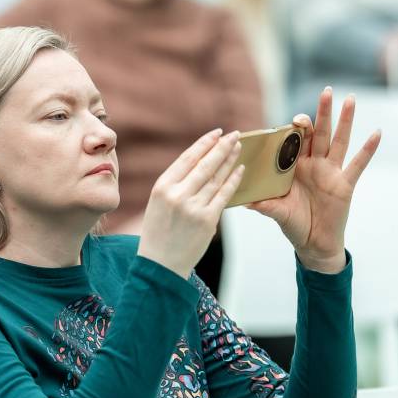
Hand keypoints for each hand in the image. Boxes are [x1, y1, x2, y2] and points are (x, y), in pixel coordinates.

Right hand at [137, 129, 243, 278]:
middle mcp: (177, 194)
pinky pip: (224, 195)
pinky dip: (233, 181)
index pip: (187, 158)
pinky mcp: (207, 221)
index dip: (204, 143)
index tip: (217, 133)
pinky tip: (240, 170)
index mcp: (162, 186)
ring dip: (230, 160)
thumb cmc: (159, 232)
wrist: (160, 265)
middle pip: (205, 164)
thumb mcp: (157, 203)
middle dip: (222, 147)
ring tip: (239, 148)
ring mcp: (193, 208)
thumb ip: (175, 184)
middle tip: (235, 135)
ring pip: (217, 178)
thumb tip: (200, 163)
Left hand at [249, 88, 379, 272]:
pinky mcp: (345, 185)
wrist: (313, 244)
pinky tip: (377, 133)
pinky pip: (358, 164)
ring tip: (351, 99)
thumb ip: (264, 205)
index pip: (296, 140)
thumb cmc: (294, 225)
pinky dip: (368, 149)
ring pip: (339, 141)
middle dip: (322, 113)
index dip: (296, 128)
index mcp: (295, 167)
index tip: (294, 120)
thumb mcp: (277, 213)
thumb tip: (245, 201)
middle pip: (319, 133)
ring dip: (346, 121)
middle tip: (326, 91)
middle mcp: (314, 165)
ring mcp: (331, 173)